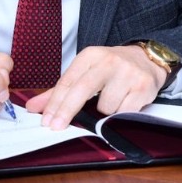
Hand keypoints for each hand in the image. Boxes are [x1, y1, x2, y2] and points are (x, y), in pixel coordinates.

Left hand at [24, 45, 165, 129]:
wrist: (148, 59)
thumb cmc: (112, 69)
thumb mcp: (85, 72)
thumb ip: (60, 90)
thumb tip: (33, 107)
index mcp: (91, 55)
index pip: (68, 81)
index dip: (55, 103)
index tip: (47, 120)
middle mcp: (109, 61)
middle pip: (83, 89)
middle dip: (67, 110)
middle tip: (57, 126)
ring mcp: (128, 73)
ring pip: (105, 106)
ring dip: (103, 113)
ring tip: (109, 103)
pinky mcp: (143, 87)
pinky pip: (123, 112)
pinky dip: (119, 114)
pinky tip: (122, 105)